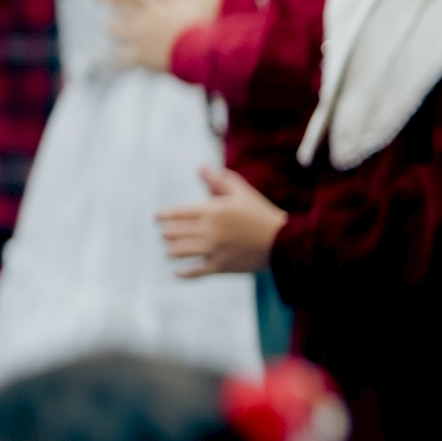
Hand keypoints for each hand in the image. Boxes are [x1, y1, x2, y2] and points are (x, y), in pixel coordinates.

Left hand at [94, 0, 218, 72]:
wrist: (199, 52)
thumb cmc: (207, 22)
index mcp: (157, 4)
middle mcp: (144, 19)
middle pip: (120, 4)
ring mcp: (141, 39)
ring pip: (120, 30)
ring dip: (115, 27)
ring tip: (108, 27)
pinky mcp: (143, 58)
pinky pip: (126, 58)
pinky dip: (120, 58)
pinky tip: (114, 58)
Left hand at [156, 167, 287, 276]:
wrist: (284, 242)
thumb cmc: (261, 214)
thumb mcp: (242, 193)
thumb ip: (219, 180)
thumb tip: (200, 167)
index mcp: (212, 211)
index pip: (175, 213)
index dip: (162, 215)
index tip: (157, 217)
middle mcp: (209, 230)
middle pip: (171, 232)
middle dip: (166, 232)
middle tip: (168, 233)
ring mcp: (214, 250)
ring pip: (177, 252)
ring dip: (171, 250)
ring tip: (172, 249)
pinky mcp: (220, 266)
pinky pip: (193, 272)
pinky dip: (182, 273)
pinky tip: (177, 271)